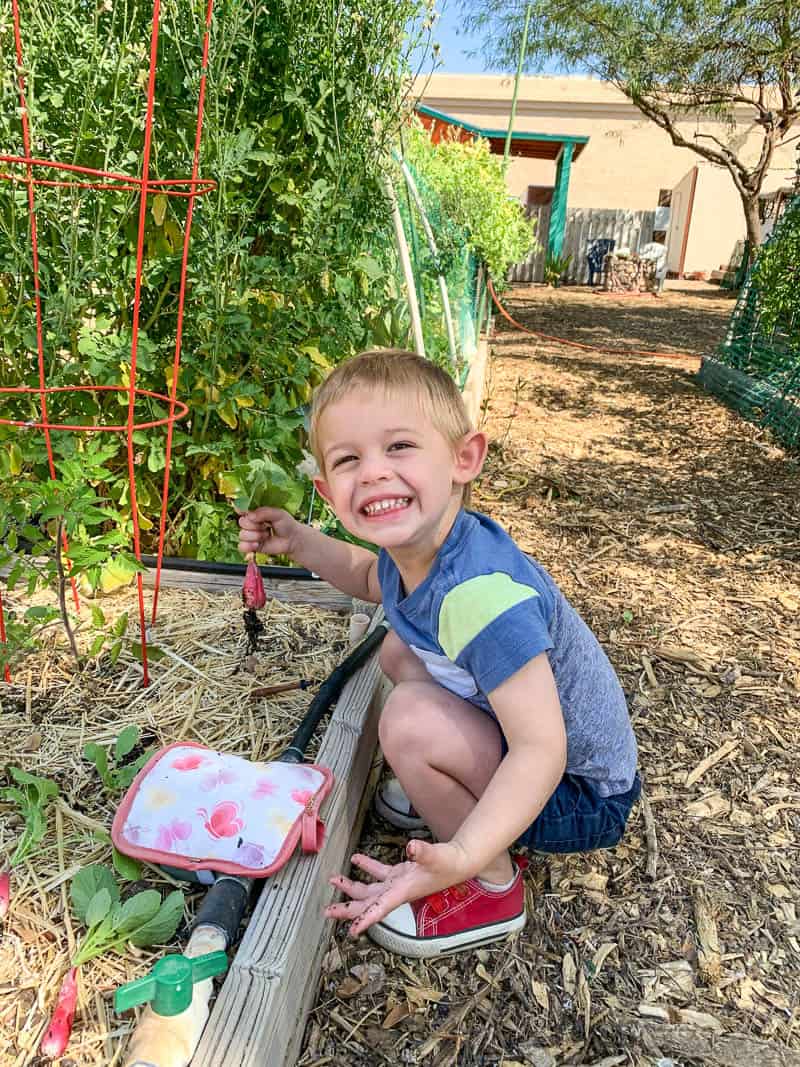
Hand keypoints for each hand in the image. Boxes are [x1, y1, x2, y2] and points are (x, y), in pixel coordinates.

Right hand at [237, 506, 299, 558]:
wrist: (292, 539)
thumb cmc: (286, 524)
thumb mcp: (278, 514)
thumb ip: (264, 512)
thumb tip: (250, 516)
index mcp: (255, 512)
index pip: (242, 509)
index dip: (240, 509)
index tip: (242, 511)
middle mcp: (250, 523)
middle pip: (242, 522)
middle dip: (254, 525)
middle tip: (266, 526)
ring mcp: (250, 535)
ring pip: (242, 534)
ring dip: (256, 535)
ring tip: (266, 535)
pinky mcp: (251, 546)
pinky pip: (242, 546)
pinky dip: (250, 546)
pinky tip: (258, 544)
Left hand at [325, 839, 470, 936]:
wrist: (459, 862)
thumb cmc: (449, 863)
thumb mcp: (436, 856)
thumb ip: (423, 851)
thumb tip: (411, 847)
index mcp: (402, 892)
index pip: (380, 909)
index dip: (365, 920)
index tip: (351, 931)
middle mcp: (396, 892)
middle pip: (367, 904)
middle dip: (347, 908)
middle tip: (327, 911)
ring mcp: (397, 884)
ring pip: (369, 890)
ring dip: (351, 886)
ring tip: (334, 879)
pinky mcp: (400, 874)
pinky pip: (378, 873)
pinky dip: (366, 867)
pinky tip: (356, 859)